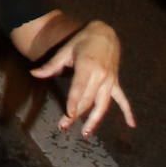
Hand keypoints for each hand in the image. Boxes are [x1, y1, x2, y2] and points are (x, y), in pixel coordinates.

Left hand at [31, 20, 135, 137]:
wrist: (105, 33)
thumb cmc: (82, 41)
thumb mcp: (65, 50)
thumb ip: (51, 65)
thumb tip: (33, 73)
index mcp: (87, 66)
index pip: (80, 88)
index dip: (74, 102)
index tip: (69, 115)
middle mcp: (101, 75)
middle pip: (88, 100)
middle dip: (76, 115)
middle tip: (63, 127)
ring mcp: (110, 80)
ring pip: (103, 104)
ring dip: (94, 120)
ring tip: (85, 133)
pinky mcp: (115, 82)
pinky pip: (123, 99)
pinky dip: (128, 112)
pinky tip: (131, 124)